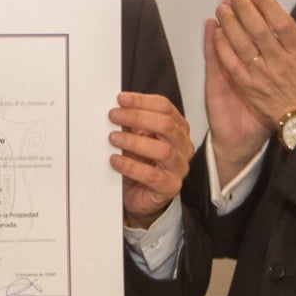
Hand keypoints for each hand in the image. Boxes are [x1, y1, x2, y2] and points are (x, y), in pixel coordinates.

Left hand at [108, 91, 193, 228]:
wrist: (140, 196)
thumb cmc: (141, 164)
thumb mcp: (136, 138)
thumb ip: (131, 123)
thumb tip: (116, 108)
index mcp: (177, 129)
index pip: (165, 108)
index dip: (142, 101)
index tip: (121, 99)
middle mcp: (182, 147)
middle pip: (166, 125)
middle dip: (137, 117)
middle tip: (114, 116)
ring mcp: (178, 168)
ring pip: (162, 150)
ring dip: (134, 142)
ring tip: (113, 138)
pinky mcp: (169, 187)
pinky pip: (152, 176)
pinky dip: (131, 166)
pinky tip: (116, 161)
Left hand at [211, 0, 295, 128]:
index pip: (282, 23)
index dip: (268, 6)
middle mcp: (280, 63)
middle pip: (258, 31)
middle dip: (245, 10)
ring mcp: (263, 76)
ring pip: (242, 45)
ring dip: (230, 25)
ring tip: (223, 9)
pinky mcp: (250, 87)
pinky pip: (233, 65)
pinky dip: (223, 48)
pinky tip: (218, 34)